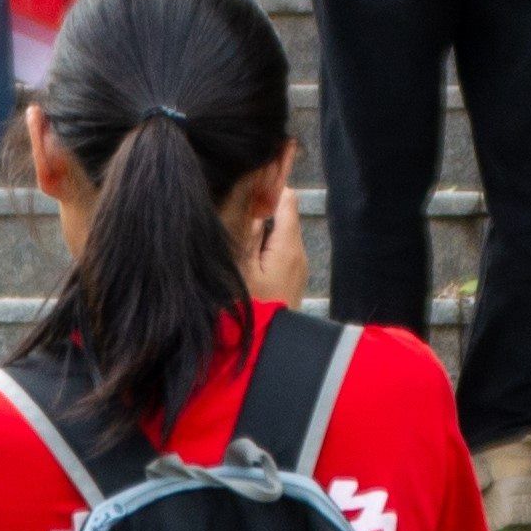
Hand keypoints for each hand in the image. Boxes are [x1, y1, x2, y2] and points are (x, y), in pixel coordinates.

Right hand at [239, 183, 312, 305]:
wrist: (271, 350)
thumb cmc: (254, 310)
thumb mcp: (241, 267)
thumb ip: (246, 231)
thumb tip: (249, 195)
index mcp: (289, 245)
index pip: (287, 198)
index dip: (268, 185)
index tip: (246, 180)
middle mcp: (299, 252)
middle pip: (282, 214)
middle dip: (259, 208)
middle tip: (232, 206)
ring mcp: (297, 267)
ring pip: (278, 233)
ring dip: (259, 228)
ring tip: (234, 231)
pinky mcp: (291, 279)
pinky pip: (279, 251)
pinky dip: (263, 246)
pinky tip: (244, 255)